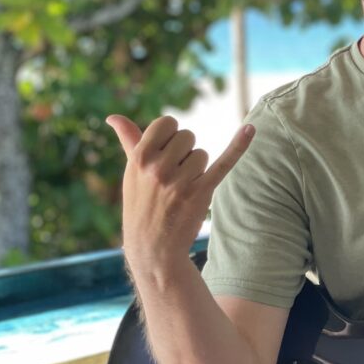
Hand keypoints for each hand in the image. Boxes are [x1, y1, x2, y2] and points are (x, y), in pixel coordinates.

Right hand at [106, 114, 253, 275]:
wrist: (153, 247)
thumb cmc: (141, 203)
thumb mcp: (131, 172)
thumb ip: (128, 140)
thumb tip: (113, 116)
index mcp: (140, 158)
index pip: (166, 123)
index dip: (169, 135)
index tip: (164, 153)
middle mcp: (159, 168)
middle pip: (187, 136)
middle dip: (183, 152)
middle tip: (172, 176)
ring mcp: (181, 181)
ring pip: (202, 153)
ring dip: (196, 167)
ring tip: (181, 188)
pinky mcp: (201, 192)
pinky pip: (224, 162)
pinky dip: (239, 145)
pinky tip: (251, 129)